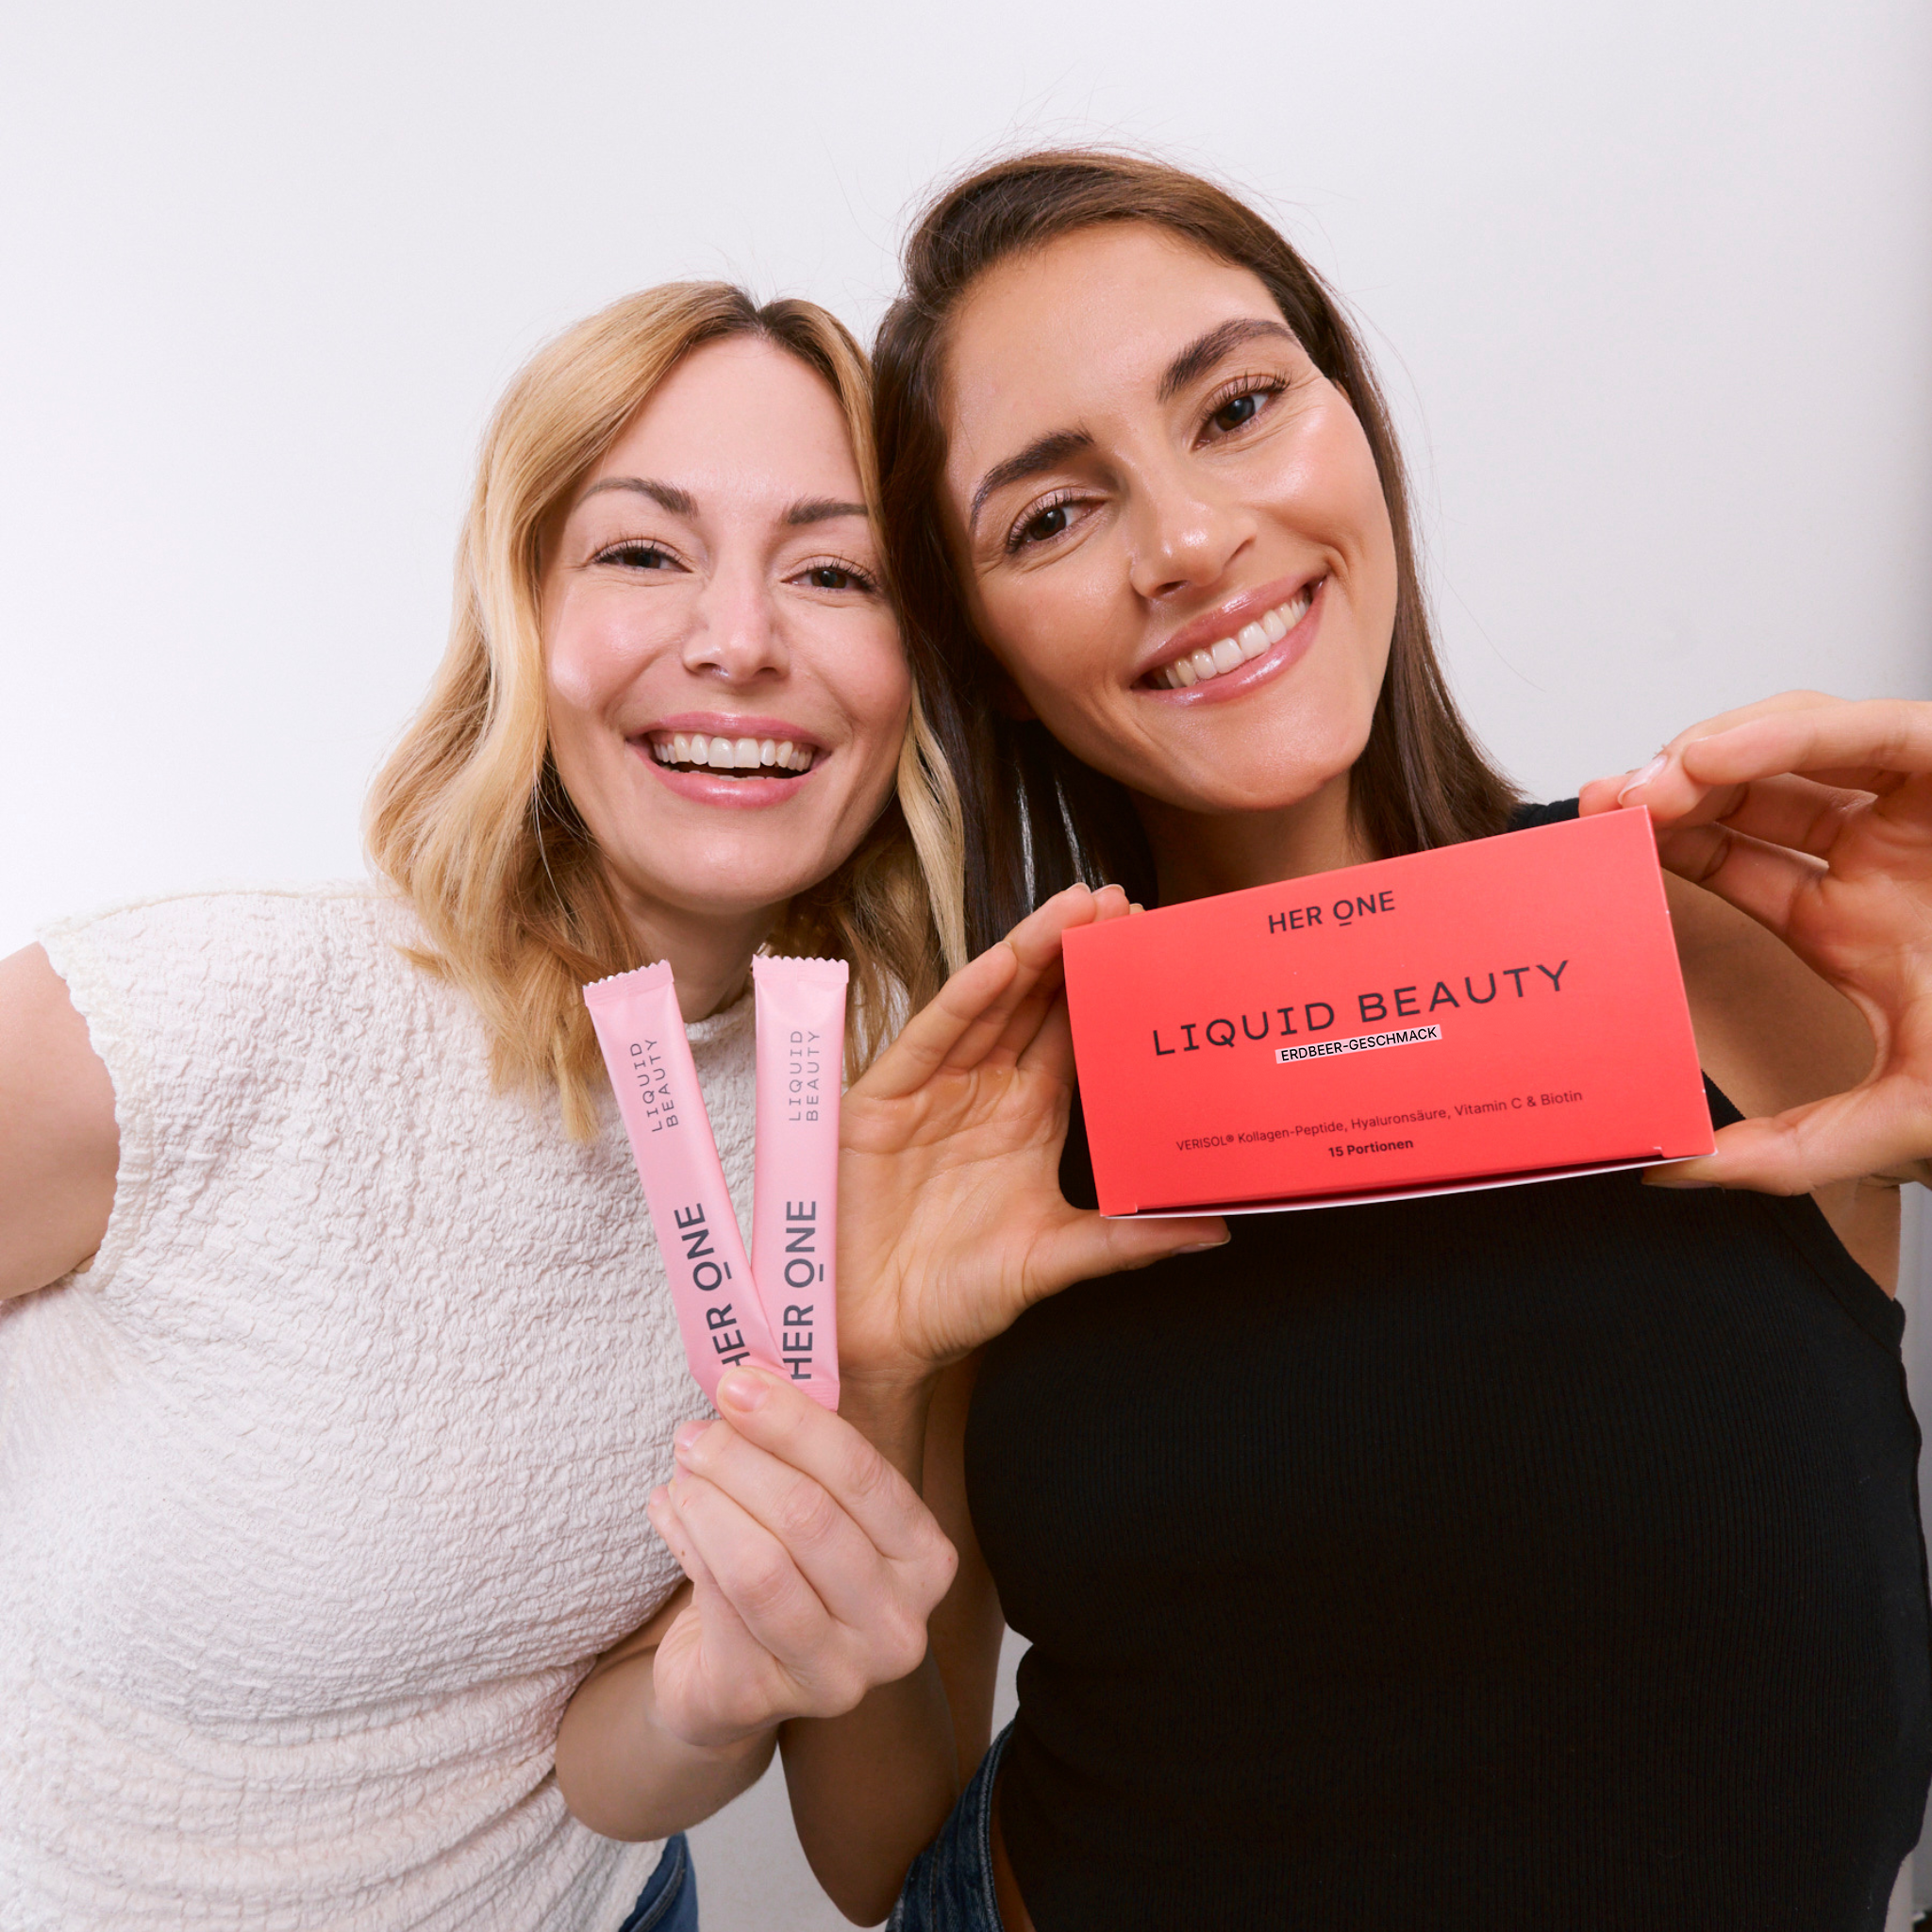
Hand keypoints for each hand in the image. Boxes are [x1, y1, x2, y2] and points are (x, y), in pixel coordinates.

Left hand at [644, 1366, 956, 1749]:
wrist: (738, 1672)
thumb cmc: (789, 1567)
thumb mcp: (820, 1504)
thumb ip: (806, 1450)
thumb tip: (747, 1380)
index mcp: (926, 1562)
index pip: (863, 1475)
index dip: (794, 1423)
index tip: (738, 1383)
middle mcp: (897, 1625)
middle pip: (809, 1517)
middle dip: (740, 1459)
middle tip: (695, 1431)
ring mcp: (837, 1675)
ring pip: (760, 1565)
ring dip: (707, 1501)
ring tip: (682, 1468)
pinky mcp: (764, 1699)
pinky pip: (715, 1603)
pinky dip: (686, 1542)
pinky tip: (669, 1510)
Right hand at [837, 882, 1227, 1388]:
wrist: (880, 1337)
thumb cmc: (957, 1295)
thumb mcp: (1055, 1258)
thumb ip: (1129, 1239)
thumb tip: (1216, 1229)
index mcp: (1029, 1115)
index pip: (1073, 1034)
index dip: (1106, 988)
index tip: (1151, 944)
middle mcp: (983, 1090)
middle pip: (1034, 1003)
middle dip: (1074, 950)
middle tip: (1121, 901)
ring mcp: (933, 1091)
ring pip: (987, 1005)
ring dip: (1028, 954)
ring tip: (1073, 909)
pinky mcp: (885, 1102)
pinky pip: (930, 1040)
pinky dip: (965, 1000)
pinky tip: (1000, 965)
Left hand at [1580, 691, 1931, 1192]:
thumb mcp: (1898, 1127)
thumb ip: (1782, 1153)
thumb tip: (1664, 1168)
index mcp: (1855, 924)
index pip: (1733, 865)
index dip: (1658, 851)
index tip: (1590, 855)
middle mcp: (1885, 858)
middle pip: (1752, 792)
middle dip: (1669, 790)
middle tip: (1600, 808)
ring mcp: (1929, 814)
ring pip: (1803, 743)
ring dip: (1715, 751)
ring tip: (1653, 786)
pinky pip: (1880, 731)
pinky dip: (1794, 730)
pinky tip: (1715, 758)